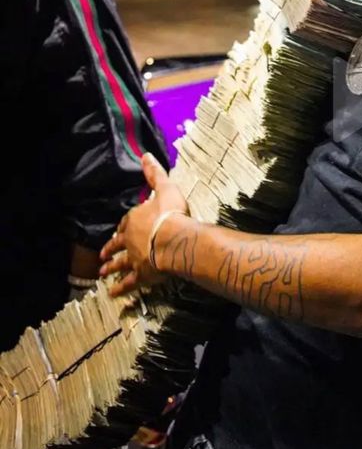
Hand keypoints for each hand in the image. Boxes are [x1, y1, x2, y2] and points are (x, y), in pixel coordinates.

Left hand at [100, 153, 187, 296]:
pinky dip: (121, 288)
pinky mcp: (140, 274)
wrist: (173, 238)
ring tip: (102, 274)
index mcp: (134, 219)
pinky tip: (113, 293)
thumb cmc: (171, 213)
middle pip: (117, 244)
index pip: (126, 222)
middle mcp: (129, 239)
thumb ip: (155, 174)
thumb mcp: (165, 188)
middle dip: (110, 249)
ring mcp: (133, 258)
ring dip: (111, 268)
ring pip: (119, 264)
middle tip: (103, 255)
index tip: (119, 230)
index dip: (124, 225)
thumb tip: (145, 155)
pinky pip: (128, 282)